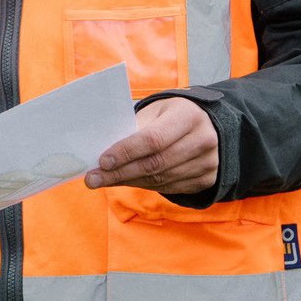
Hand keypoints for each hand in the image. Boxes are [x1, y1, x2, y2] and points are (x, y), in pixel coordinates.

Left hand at [85, 95, 218, 196]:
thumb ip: (135, 129)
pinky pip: (169, 188)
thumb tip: (104, 155)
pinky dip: (143, 186)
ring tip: (103, 181)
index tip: (102, 161)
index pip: (153, 139)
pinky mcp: (207, 180)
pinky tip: (126, 182)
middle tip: (92, 179)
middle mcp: (203, 140)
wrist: (207, 126)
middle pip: (155, 163)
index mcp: (189, 116)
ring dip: (128, 182)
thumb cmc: (171, 116)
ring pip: (160, 179)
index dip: (126, 152)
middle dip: (120, 173)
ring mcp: (208, 163)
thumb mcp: (156, 112)